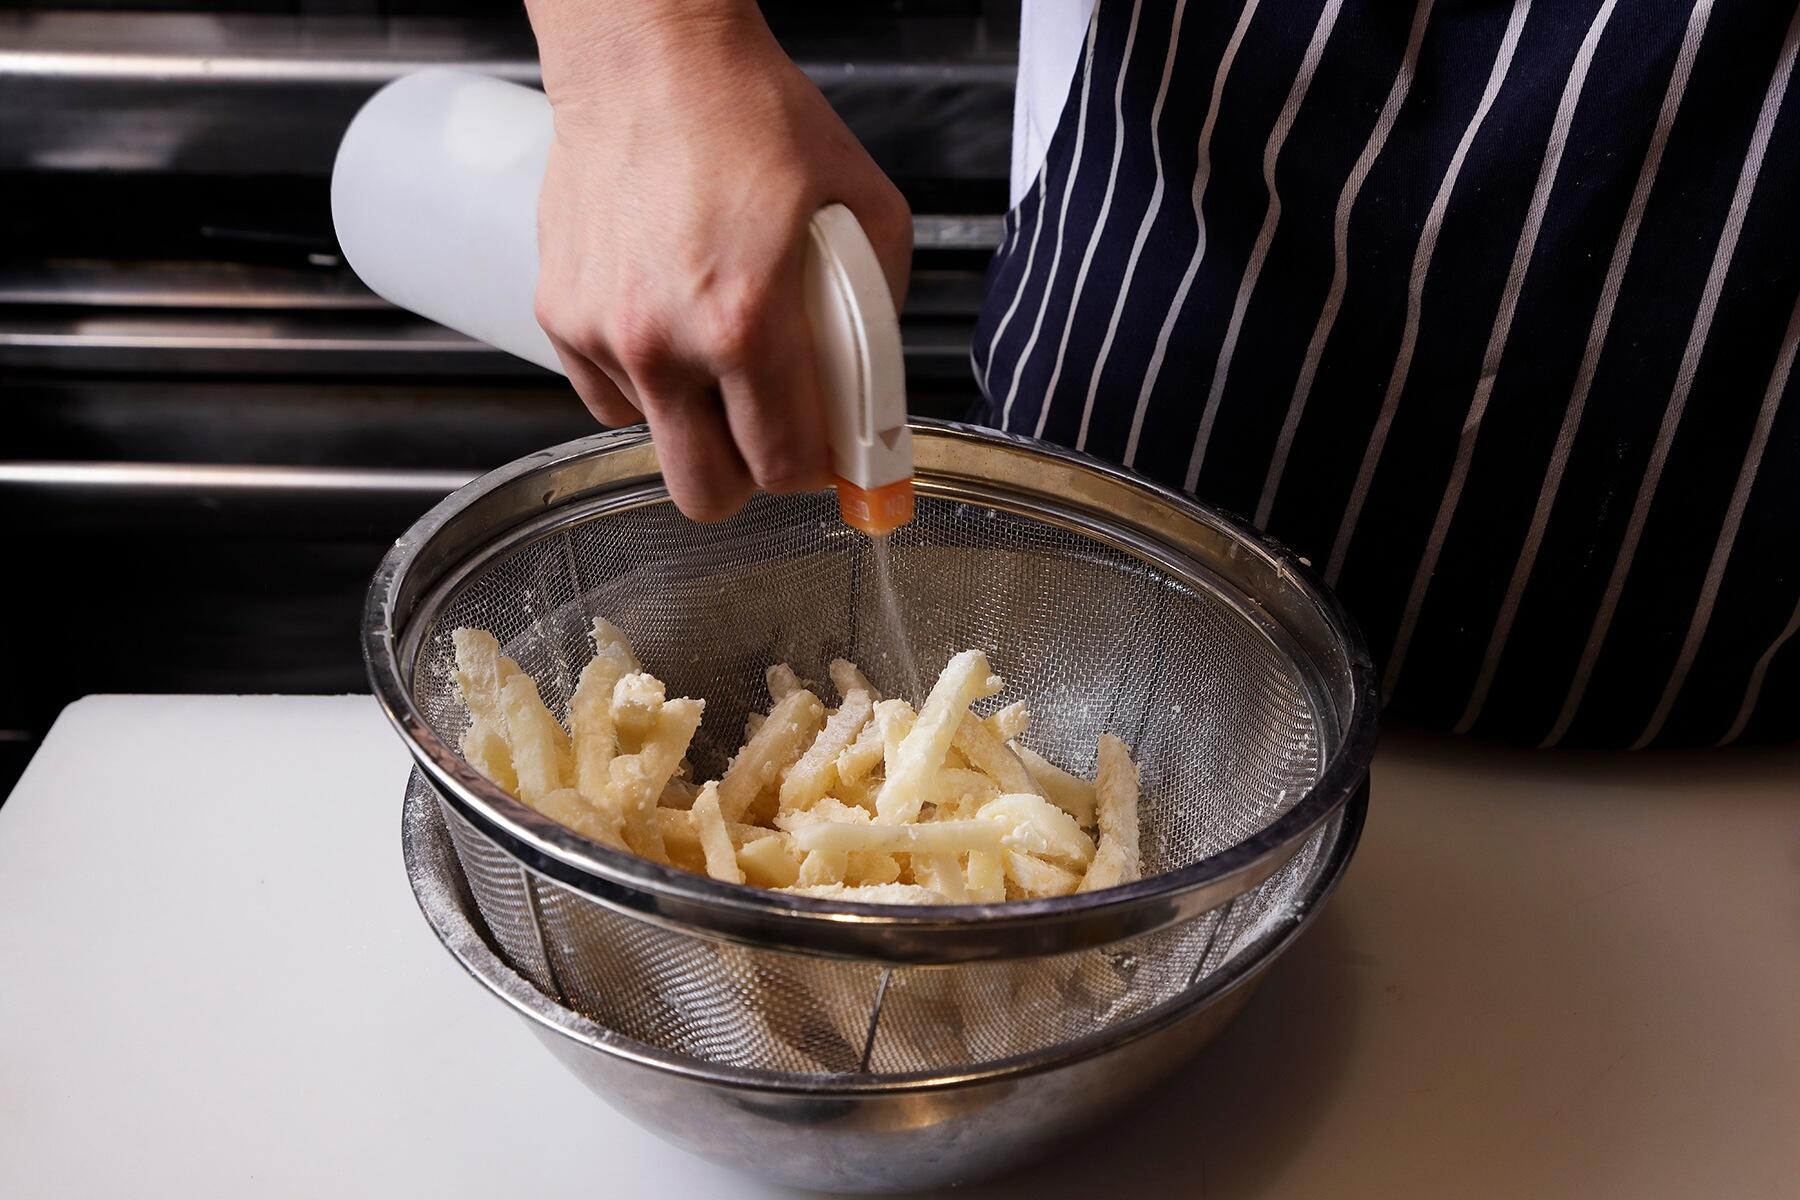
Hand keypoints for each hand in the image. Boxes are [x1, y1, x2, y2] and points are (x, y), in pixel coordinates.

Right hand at [527, 0, 911, 520]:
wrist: (650, 58)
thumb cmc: (753, 116)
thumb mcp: (866, 208)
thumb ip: (879, 312)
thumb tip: (872, 386)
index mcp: (745, 324)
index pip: (783, 466)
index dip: (814, 470)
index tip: (823, 453)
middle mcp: (663, 342)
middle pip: (703, 494)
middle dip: (746, 479)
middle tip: (766, 433)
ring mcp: (602, 335)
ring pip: (654, 441)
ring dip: (691, 418)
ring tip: (712, 344)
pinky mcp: (559, 317)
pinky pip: (607, 395)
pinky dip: (643, 381)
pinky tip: (667, 322)